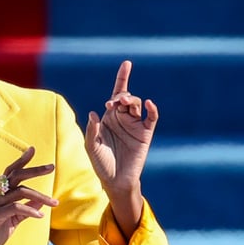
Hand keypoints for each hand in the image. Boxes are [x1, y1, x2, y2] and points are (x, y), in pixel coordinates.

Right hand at [0, 147, 56, 244]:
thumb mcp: (13, 220)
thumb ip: (26, 209)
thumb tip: (41, 201)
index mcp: (0, 194)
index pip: (11, 172)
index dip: (21, 161)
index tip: (32, 150)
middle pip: (16, 175)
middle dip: (35, 170)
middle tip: (51, 167)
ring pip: (20, 192)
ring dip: (40, 196)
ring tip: (54, 203)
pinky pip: (15, 207)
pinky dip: (30, 210)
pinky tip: (40, 215)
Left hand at [85, 60, 157, 235]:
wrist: (115, 180)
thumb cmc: (101, 163)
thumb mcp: (91, 147)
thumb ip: (91, 130)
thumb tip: (94, 113)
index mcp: (109, 118)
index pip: (116, 94)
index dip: (122, 78)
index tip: (127, 64)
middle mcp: (122, 118)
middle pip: (126, 97)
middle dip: (121, 95)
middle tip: (115, 102)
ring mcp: (135, 125)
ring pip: (137, 105)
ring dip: (131, 100)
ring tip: (125, 103)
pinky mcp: (145, 134)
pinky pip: (151, 118)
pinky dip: (152, 109)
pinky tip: (149, 104)